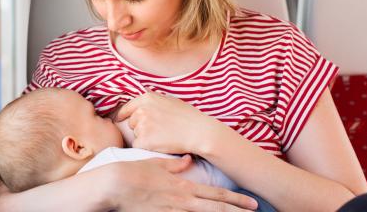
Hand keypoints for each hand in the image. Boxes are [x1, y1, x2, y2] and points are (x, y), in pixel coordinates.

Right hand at [109, 156, 257, 210]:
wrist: (114, 185)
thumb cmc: (133, 172)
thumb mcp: (157, 164)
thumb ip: (175, 165)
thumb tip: (188, 161)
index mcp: (184, 186)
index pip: (216, 195)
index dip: (236, 200)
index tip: (252, 202)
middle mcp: (183, 201)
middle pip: (217, 210)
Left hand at [116, 90, 226, 154]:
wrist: (198, 131)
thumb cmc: (187, 116)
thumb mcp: (168, 100)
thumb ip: (152, 101)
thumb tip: (140, 103)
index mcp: (146, 98)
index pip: (126, 108)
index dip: (122, 116)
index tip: (119, 120)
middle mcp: (141, 110)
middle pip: (131, 123)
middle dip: (140, 127)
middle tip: (158, 130)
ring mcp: (142, 126)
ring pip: (135, 135)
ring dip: (144, 138)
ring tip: (162, 136)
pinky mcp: (144, 141)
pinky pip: (138, 146)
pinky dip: (146, 148)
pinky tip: (160, 144)